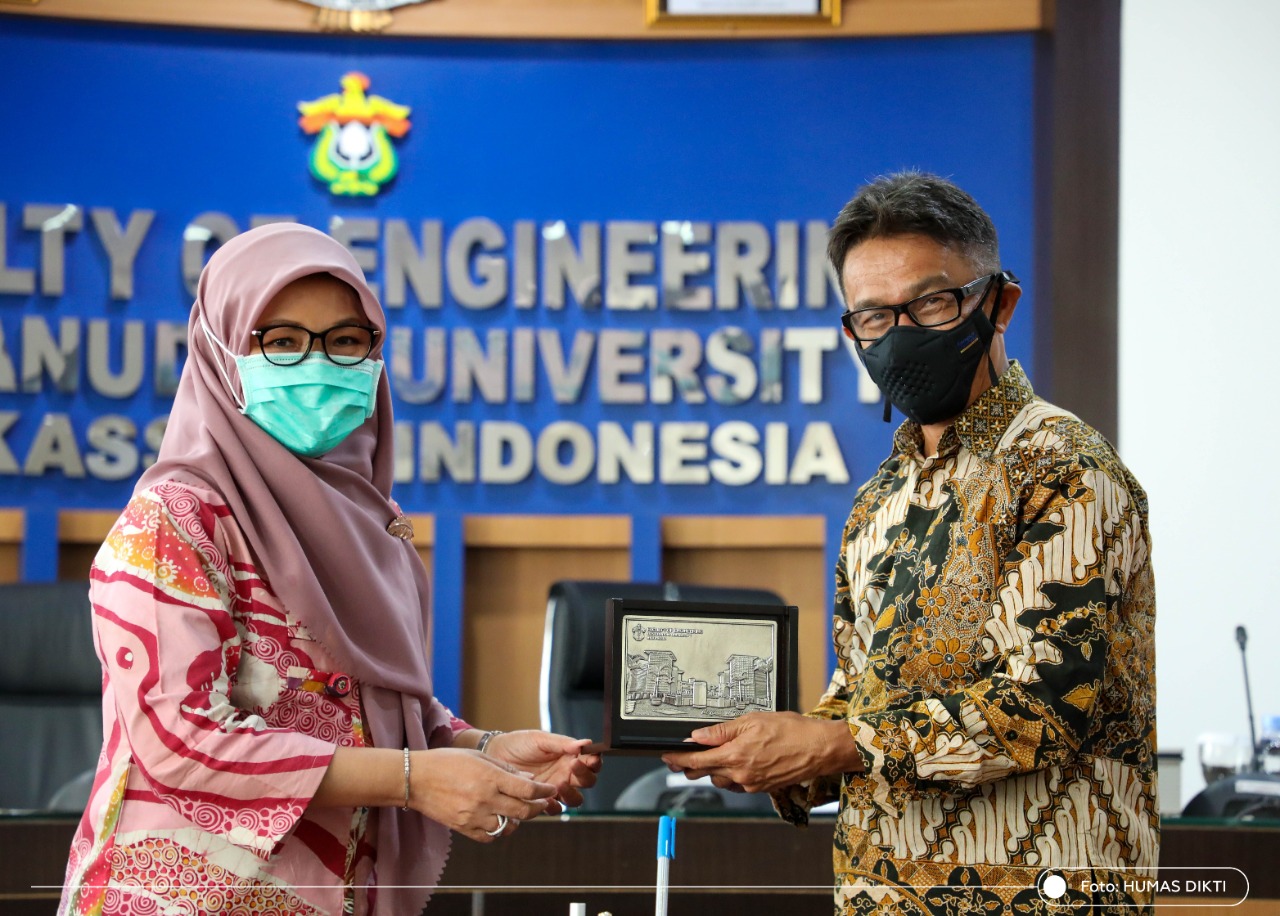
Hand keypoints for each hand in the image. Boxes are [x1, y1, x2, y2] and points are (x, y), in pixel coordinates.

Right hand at [410, 748, 556, 842]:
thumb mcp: (479, 757)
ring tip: (519, 810)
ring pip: (509, 827)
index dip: (544, 791)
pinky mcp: (464, 828)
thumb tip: (530, 781)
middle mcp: (485, 799)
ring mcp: (474, 816)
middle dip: (538, 807)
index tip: (550, 789)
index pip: (528, 790)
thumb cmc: (447, 761)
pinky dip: (498, 830)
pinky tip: (498, 819)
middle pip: (523, 811)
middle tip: (543, 802)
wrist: (415, 779)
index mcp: (490, 777)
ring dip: (518, 820)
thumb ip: (506, 769)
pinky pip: (490, 836)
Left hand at [485, 730, 601, 810]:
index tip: (590, 758)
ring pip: (575, 799)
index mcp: (569, 757)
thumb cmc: (518, 744)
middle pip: (588, 782)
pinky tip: (547, 800)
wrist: (494, 755)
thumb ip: (562, 743)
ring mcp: (554, 789)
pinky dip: (554, 806)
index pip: (591, 762)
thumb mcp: (540, 739)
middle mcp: (565, 774)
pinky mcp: (540, 801)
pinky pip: (554, 809)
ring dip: (571, 794)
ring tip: (559, 784)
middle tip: (573, 766)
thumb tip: (585, 743)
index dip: (595, 762)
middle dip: (585, 776)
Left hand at [660, 712, 861, 793]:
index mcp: (735, 756)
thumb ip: (722, 731)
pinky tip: (735, 765)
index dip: (678, 760)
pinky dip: (731, 775)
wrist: (819, 749)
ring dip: (712, 770)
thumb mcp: (752, 720)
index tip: (667, 757)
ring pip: (721, 780)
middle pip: (705, 773)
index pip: (696, 761)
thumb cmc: (792, 731)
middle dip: (691, 766)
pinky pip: (738, 784)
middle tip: (682, 759)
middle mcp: (740, 774)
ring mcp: (751, 784)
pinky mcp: (762, 788)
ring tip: (712, 757)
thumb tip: (698, 736)